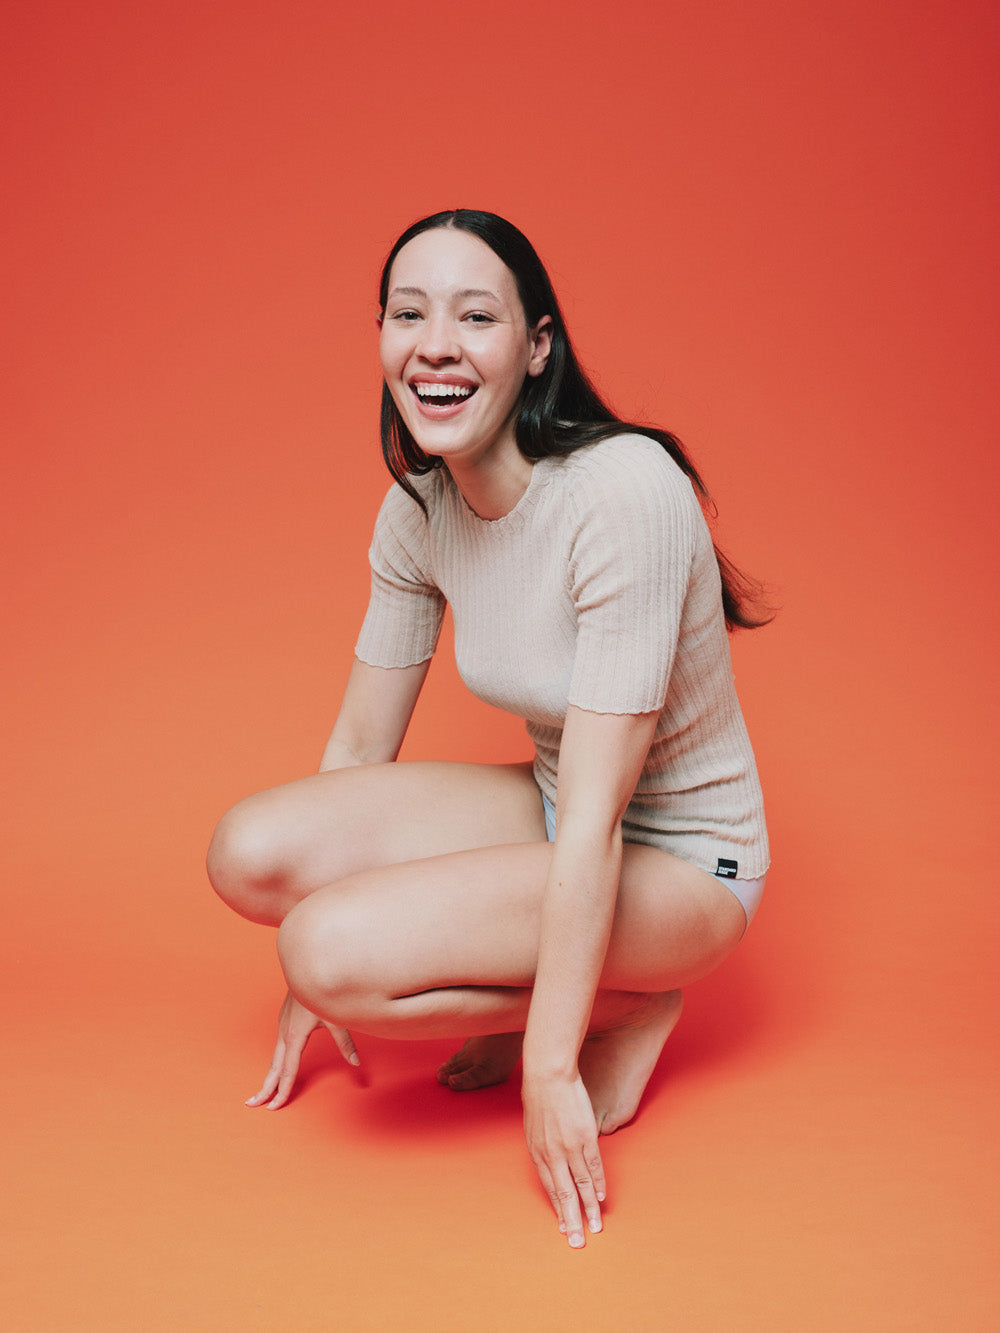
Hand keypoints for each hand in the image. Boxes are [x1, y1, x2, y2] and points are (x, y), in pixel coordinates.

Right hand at [245, 989, 359, 1109]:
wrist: (307, 968)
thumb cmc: (321, 992)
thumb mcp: (336, 1019)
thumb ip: (345, 1043)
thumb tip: (356, 1063)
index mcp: (295, 1036)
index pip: (288, 1070)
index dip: (283, 1090)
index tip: (275, 1105)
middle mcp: (284, 1033)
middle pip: (274, 1066)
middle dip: (265, 1087)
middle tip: (253, 1104)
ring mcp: (282, 1026)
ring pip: (274, 1056)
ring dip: (268, 1074)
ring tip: (262, 1091)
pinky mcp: (284, 1020)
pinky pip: (278, 1045)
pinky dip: (275, 1060)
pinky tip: (277, 1065)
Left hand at [522, 1072, 605, 1247]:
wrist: (548, 1074)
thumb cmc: (538, 1096)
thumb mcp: (533, 1126)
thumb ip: (543, 1147)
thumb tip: (551, 1160)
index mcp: (537, 1153)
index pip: (549, 1188)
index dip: (557, 1209)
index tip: (563, 1226)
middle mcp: (552, 1154)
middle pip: (564, 1194)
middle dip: (571, 1220)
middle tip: (577, 1241)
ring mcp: (569, 1147)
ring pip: (582, 1185)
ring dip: (589, 1208)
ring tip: (595, 1226)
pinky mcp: (585, 1137)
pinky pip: (594, 1166)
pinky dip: (599, 1184)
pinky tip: (602, 1198)